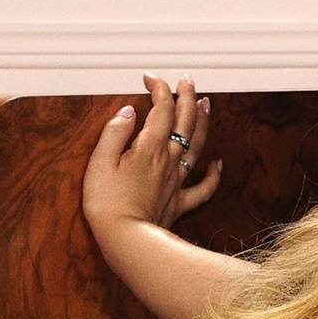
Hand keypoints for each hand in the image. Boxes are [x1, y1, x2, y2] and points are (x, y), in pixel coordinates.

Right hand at [84, 73, 221, 230]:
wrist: (126, 240)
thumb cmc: (107, 203)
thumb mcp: (99, 163)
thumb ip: (114, 134)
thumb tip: (127, 112)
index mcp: (149, 147)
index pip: (162, 108)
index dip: (159, 88)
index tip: (150, 78)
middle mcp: (169, 160)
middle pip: (186, 121)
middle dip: (188, 96)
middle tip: (187, 80)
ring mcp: (177, 180)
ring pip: (198, 145)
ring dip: (204, 122)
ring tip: (207, 103)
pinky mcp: (179, 202)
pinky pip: (203, 187)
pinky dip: (214, 174)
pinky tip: (218, 163)